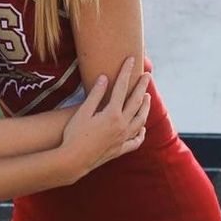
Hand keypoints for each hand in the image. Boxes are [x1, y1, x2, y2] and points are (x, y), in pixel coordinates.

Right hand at [60, 59, 149, 181]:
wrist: (73, 161)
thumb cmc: (74, 134)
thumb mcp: (83, 112)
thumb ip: (95, 95)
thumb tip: (105, 77)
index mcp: (112, 114)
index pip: (122, 87)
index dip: (126, 72)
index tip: (131, 59)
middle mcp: (122, 125)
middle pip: (136, 102)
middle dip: (142, 86)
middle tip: (147, 75)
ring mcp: (123, 138)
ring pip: (140, 120)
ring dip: (145, 107)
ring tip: (147, 98)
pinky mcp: (120, 150)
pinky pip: (136, 141)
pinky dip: (141, 133)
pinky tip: (141, 128)